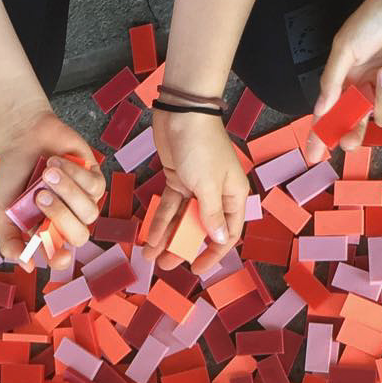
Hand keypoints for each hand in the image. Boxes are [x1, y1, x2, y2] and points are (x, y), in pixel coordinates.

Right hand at [0, 108, 104, 275]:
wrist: (21, 139)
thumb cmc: (13, 176)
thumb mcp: (2, 211)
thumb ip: (9, 240)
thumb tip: (26, 266)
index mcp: (47, 232)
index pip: (60, 256)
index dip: (62, 259)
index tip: (60, 255)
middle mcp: (69, 220)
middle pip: (79, 236)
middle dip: (61, 216)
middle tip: (40, 195)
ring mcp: (84, 201)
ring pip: (89, 211)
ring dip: (67, 190)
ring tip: (47, 172)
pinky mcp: (95, 179)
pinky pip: (94, 186)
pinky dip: (74, 172)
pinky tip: (56, 161)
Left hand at [141, 111, 248, 275]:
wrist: (183, 113)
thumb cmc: (202, 147)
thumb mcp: (208, 185)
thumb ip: (211, 214)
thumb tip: (219, 239)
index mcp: (233, 196)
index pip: (228, 233)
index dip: (214, 253)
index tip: (196, 268)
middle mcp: (217, 194)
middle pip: (201, 229)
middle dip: (183, 248)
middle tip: (166, 265)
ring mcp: (196, 188)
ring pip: (182, 220)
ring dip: (167, 237)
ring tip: (150, 256)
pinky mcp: (177, 179)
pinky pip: (169, 206)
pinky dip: (159, 220)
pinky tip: (148, 237)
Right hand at [303, 0, 381, 162]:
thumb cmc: (375, 17)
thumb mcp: (346, 48)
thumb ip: (333, 82)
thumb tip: (321, 110)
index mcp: (346, 78)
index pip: (330, 113)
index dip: (321, 135)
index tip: (313, 157)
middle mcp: (367, 85)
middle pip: (358, 123)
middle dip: (354, 132)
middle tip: (352, 140)